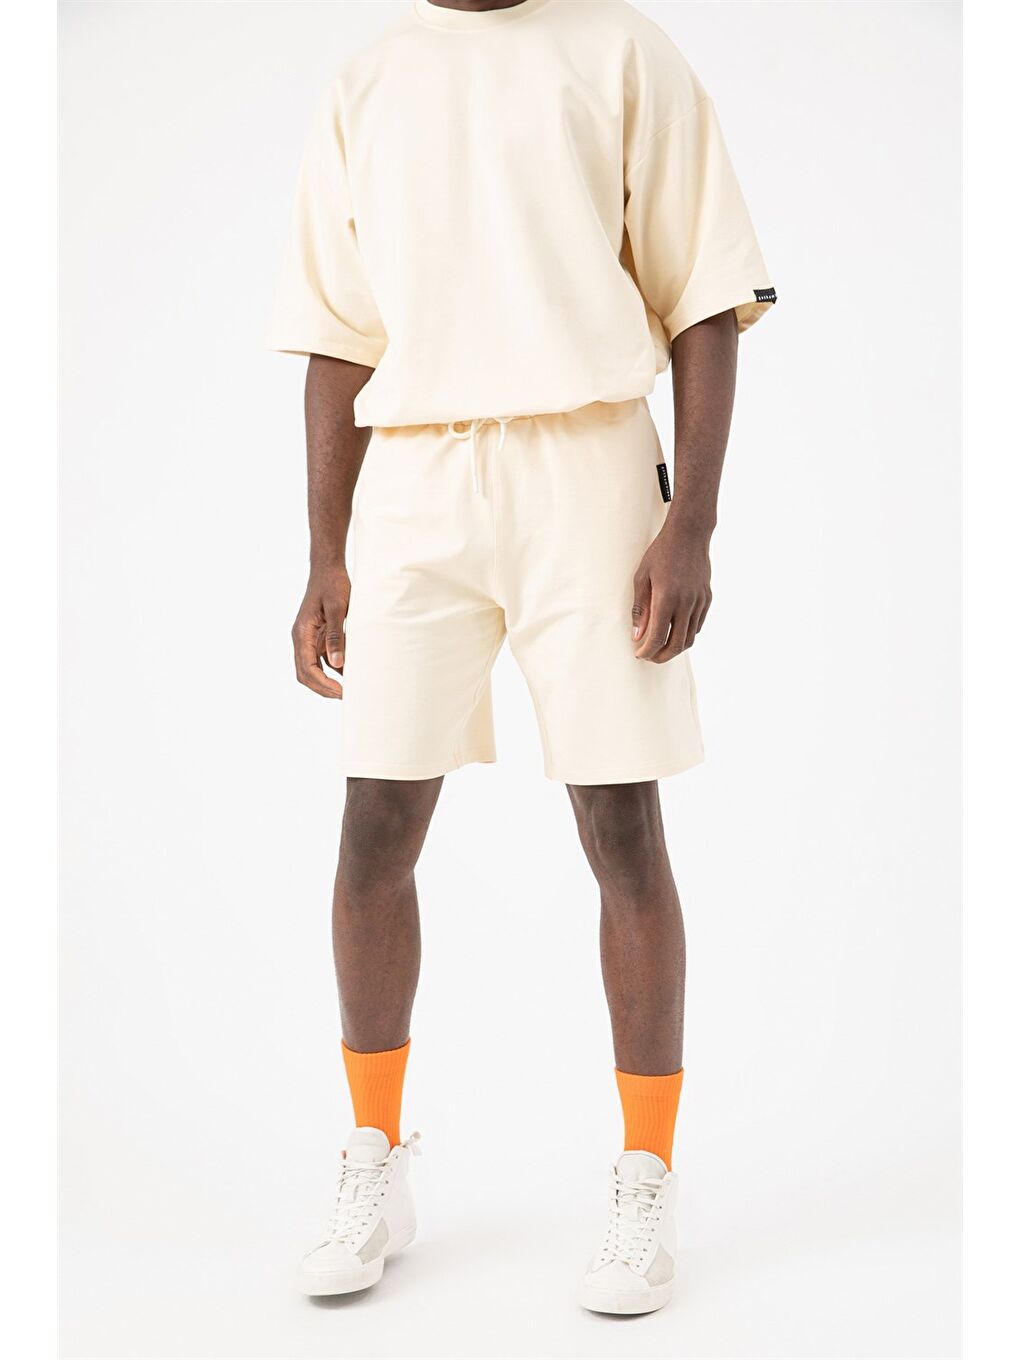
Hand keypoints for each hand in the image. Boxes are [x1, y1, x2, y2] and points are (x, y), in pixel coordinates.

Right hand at [292, 564, 350, 697]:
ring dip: (327, 682)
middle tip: (346, 696)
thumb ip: (336, 636)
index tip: (342, 692)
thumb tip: (337, 664)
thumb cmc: (332, 585)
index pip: (307, 668)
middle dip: (324, 688)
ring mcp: (308, 639)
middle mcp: (301, 639)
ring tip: (349, 689)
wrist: (328, 569)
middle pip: (306, 674)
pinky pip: (321, 660)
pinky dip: (333, 670)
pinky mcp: (317, 637)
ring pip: (312, 669)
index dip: (323, 684)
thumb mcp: (337, 609)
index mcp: (302, 633)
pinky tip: (350, 674)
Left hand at [631, 523, 712, 661]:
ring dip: (675, 648)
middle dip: (661, 656)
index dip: (647, 651)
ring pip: (689, 638)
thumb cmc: (661, 553)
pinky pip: (697, 625)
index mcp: (666, 598)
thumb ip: (640, 609)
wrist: (689, 534)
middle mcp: (686, 603)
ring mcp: (699, 602)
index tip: (639, 653)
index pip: (658, 637)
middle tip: (649, 656)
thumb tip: (637, 635)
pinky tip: (674, 631)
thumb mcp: (641, 578)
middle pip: (676, 644)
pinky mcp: (707, 598)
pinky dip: (685, 634)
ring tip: (661, 647)